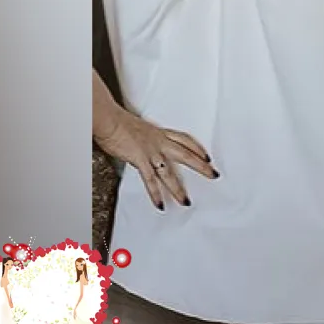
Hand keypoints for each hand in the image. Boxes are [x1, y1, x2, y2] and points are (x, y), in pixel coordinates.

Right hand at [92, 70, 217, 209]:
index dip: (197, 148)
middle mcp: (159, 141)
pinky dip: (156, 194)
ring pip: (169, 173)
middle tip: (213, 174)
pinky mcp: (140, 159)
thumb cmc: (118, 121)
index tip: (207, 156)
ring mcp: (151, 151)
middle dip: (201, 166)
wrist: (109, 119)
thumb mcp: (137, 128)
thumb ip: (143, 138)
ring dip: (178, 189)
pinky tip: (161, 204)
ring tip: (185, 201)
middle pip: (186, 155)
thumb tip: (139, 144)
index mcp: (159, 132)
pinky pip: (150, 180)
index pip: (184, 139)